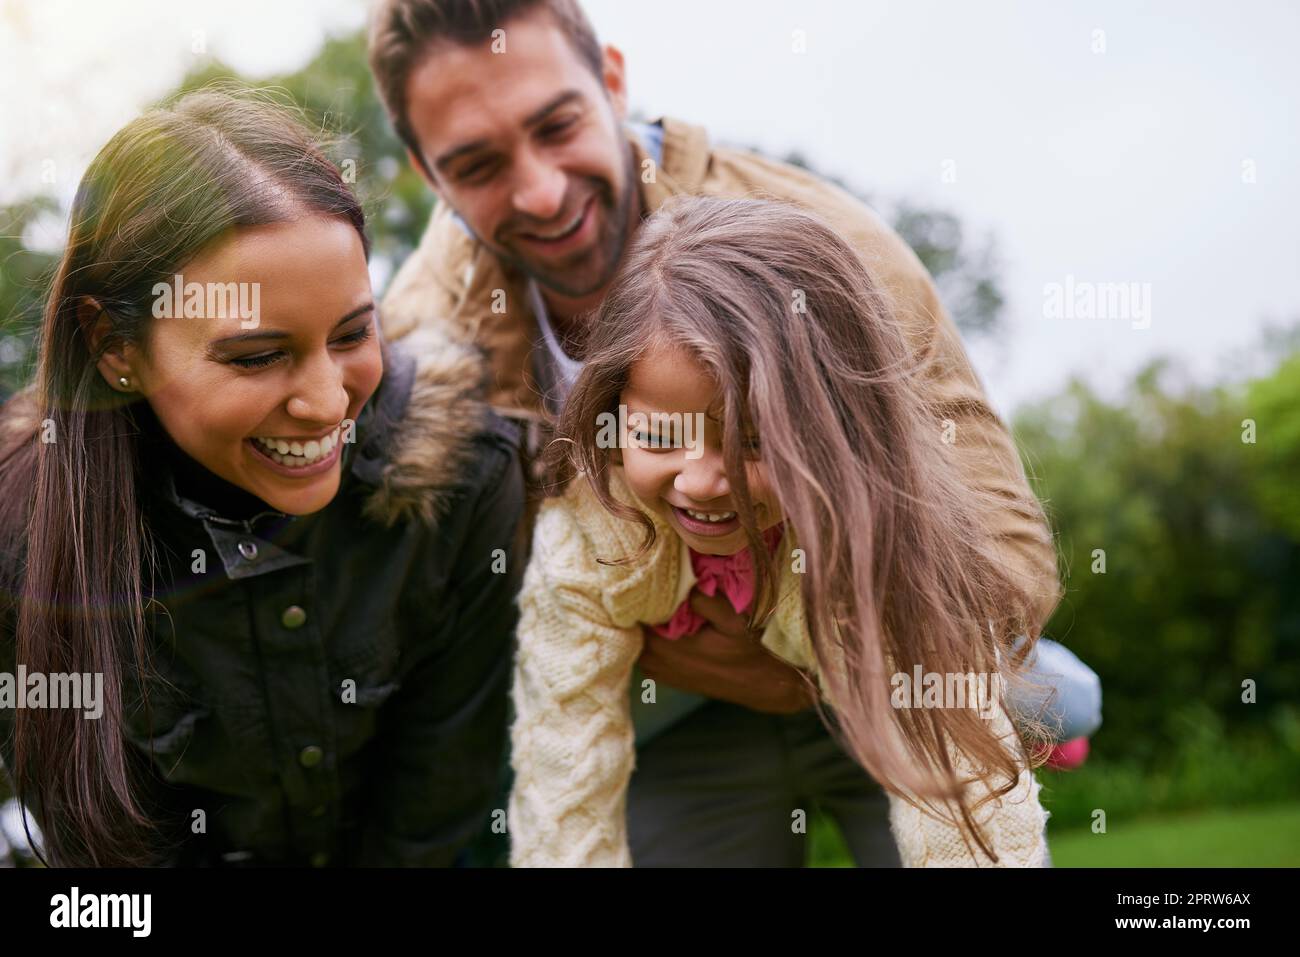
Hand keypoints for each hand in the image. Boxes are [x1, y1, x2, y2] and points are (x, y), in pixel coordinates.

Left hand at [638, 591, 816, 714]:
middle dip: (640, 607)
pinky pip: (645, 651)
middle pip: (632, 627)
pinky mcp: (662, 676)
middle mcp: (653, 662)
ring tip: (658, 603)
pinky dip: (650, 637)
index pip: (633, 615)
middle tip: (651, 585)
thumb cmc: (745, 651)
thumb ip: (707, 602)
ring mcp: (656, 672)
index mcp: (664, 647)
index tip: (647, 579)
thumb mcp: (733, 621)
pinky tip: (665, 624)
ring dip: (645, 623)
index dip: (639, 595)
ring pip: (637, 639)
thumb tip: (685, 582)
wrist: (756, 683)